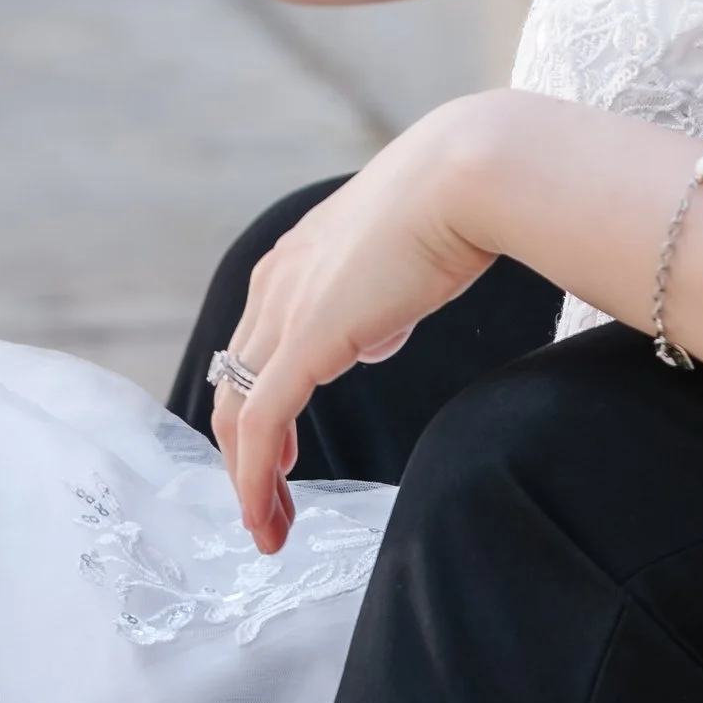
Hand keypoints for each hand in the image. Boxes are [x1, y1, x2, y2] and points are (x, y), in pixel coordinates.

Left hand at [211, 108, 499, 549]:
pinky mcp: (304, 341)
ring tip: (269, 527)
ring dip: (248, 479)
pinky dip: (254, 477)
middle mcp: (274, 284)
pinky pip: (261, 425)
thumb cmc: (458, 204)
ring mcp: (284, 310)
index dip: (259, 409)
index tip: (281, 459)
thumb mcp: (402, 255)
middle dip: (244, 455)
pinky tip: (265, 513)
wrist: (469, 175)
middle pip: (232, 386)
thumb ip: (376, 298)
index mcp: (295, 259)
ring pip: (237, 413)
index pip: (254, 350)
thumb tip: (375, 335)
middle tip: (267, 508)